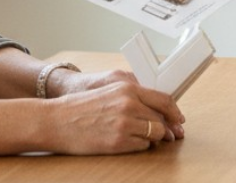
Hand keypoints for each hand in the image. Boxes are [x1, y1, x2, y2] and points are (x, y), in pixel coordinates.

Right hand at [43, 78, 184, 153]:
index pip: (164, 99)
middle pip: (161, 118)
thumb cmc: (80, 107)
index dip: (175, 112)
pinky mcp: (117, 142)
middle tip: (171, 136)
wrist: (55, 120)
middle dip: (167, 129)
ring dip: (153, 138)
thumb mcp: (108, 91)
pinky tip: (129, 143)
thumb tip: (157, 110)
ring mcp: (124, 123)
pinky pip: (142, 146)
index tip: (179, 120)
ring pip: (155, 134)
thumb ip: (132, 96)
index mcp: (128, 88)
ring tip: (143, 138)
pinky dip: (140, 146)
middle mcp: (129, 104)